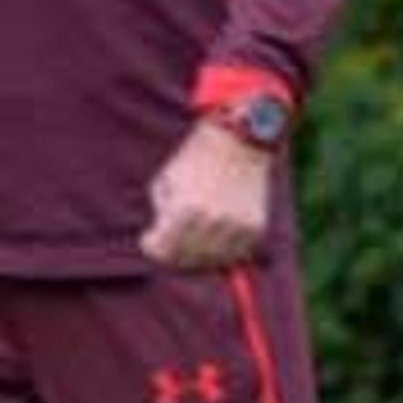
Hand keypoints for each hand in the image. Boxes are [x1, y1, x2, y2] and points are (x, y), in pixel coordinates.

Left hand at [139, 117, 272, 268]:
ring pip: (211, 259)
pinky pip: (235, 253)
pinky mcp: (255, 226)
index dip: (151, 247)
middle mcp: (212, 221)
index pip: (162, 249)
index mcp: (185, 210)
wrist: (238, 143)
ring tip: (190, 240)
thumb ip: (161, 214)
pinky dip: (223, 251)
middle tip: (168, 244)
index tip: (148, 241)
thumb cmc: (194, 159)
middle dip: (172, 252)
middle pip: (185, 257)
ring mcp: (236, 226)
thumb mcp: (165, 182)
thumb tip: (162, 241)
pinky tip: (213, 239)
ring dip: (198, 254)